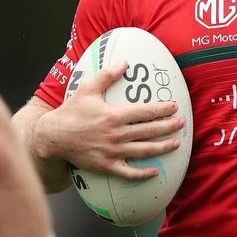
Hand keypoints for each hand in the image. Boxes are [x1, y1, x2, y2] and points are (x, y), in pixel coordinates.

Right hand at [31, 60, 183, 180]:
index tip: (174, 107)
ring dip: (162, 147)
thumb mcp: (88, 88)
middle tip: (182, 123)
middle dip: (169, 127)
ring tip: (176, 144)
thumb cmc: (71, 112)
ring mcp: (113, 152)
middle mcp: (117, 134)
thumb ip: (108, 75)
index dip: (163, 109)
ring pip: (144, 151)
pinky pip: (129, 172)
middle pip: (150, 131)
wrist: (53, 137)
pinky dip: (143, 174)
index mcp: (114, 115)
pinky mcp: (107, 166)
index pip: (146, 112)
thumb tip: (125, 62)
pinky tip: (155, 171)